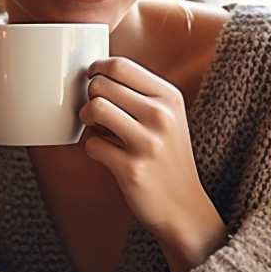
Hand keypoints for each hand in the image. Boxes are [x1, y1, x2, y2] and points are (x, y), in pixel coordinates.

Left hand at [80, 57, 225, 271]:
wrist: (183, 206)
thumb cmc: (167, 156)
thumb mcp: (167, 116)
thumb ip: (139, 93)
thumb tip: (96, 73)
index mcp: (169, 97)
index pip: (121, 65)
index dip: (97, 69)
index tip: (93, 78)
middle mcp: (161, 116)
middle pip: (102, 84)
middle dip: (90, 95)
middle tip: (96, 111)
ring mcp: (147, 143)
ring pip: (94, 108)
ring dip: (87, 118)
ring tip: (97, 128)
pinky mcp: (131, 168)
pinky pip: (91, 143)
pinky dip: (91, 147)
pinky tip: (105, 153)